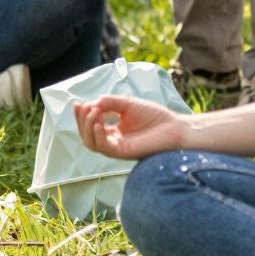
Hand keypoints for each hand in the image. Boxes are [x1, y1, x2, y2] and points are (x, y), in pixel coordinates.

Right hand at [73, 94, 188, 160]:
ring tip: (93, 113)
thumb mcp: (128, 104)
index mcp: (114, 131)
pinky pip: (105, 148)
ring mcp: (118, 147)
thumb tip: (92, 104)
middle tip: (84, 107)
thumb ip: (110, 102)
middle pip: (87, 136)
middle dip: (81, 121)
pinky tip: (98, 124)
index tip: (79, 103)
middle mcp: (113, 141)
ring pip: (92, 144)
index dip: (81, 115)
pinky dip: (98, 136)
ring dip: (87, 128)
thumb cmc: (155, 116)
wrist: (175, 127)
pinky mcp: (124, 152)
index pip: (90, 126)